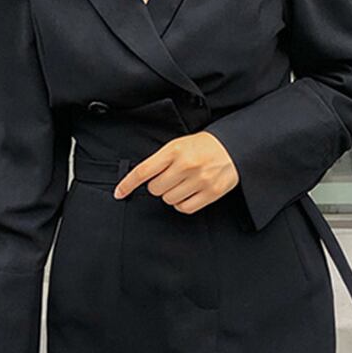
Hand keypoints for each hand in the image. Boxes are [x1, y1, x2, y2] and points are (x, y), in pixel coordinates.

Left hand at [113, 131, 238, 213]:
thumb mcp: (178, 145)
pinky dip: (182, 203)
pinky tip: (188, 193)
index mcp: (174, 150)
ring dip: (171, 194)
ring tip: (182, 182)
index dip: (128, 184)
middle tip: (170, 177)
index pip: (143, 171)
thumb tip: (140, 179)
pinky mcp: (211, 192)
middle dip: (158, 185)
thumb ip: (160, 160)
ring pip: (169, 200)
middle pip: (155, 189)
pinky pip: (184, 208)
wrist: (232, 146)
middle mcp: (186, 165)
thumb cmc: (202, 146)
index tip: (119, 193)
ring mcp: (200, 180)